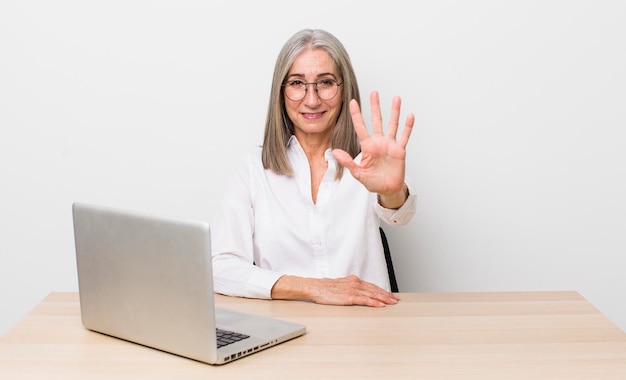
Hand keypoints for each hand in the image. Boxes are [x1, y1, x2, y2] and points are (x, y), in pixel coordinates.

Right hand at [271, 274, 399, 306]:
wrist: (313, 287)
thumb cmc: (324, 288)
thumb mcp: (339, 286)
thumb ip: (349, 288)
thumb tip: (356, 293)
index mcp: (353, 280)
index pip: (371, 286)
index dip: (382, 290)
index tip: (390, 295)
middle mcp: (355, 283)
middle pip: (375, 289)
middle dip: (387, 294)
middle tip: (396, 300)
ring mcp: (353, 289)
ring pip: (372, 294)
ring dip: (384, 298)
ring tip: (392, 302)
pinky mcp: (349, 296)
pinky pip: (365, 300)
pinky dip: (374, 302)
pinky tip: (380, 305)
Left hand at [332, 91, 414, 200]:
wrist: (387, 189)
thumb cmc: (372, 181)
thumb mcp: (357, 172)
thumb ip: (347, 161)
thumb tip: (334, 152)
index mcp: (367, 146)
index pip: (360, 127)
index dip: (356, 115)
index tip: (352, 102)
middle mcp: (379, 142)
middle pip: (376, 120)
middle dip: (375, 106)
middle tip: (374, 93)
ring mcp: (390, 145)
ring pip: (392, 124)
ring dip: (394, 112)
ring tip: (396, 99)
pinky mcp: (400, 150)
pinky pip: (404, 136)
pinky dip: (407, 127)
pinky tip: (409, 116)